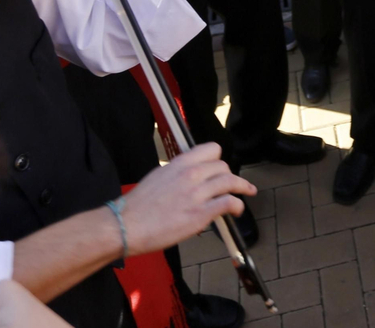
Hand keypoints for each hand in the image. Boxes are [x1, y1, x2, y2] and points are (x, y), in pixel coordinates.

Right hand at [120, 142, 255, 253]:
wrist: (126, 224)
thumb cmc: (137, 206)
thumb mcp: (158, 177)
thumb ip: (178, 174)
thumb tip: (190, 178)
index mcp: (179, 163)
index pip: (211, 149)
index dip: (218, 159)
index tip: (220, 167)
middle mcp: (191, 174)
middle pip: (223, 167)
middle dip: (228, 176)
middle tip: (230, 185)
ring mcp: (197, 194)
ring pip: (230, 182)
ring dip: (242, 187)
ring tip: (248, 191)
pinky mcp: (200, 214)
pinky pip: (228, 203)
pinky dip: (237, 205)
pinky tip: (237, 210)